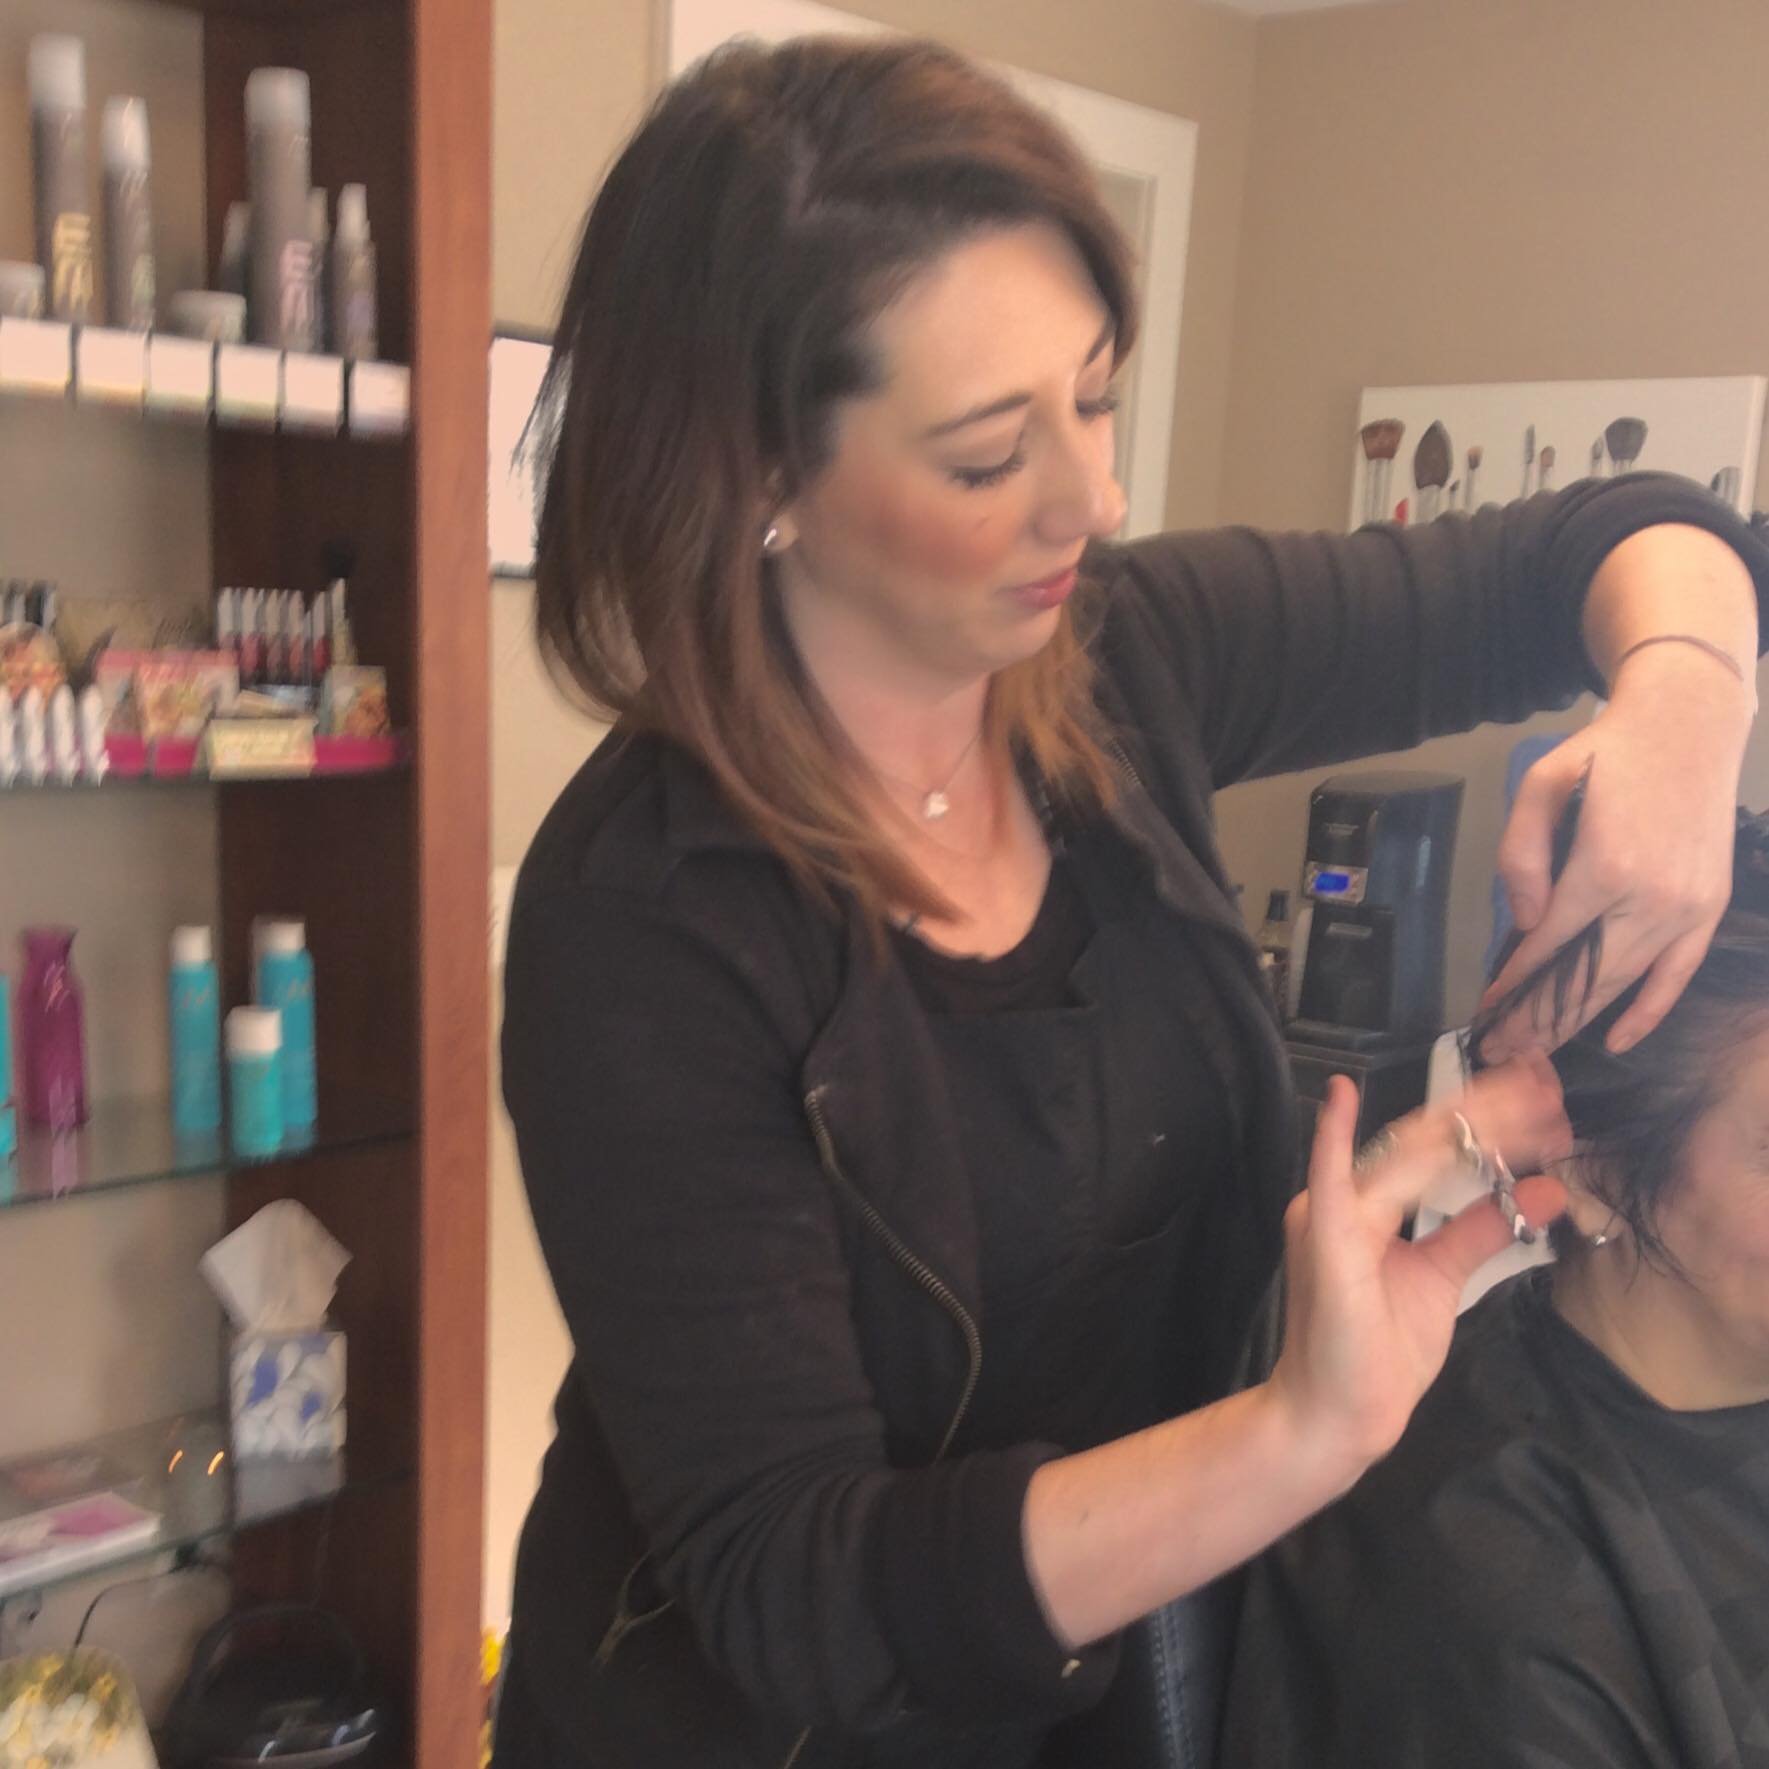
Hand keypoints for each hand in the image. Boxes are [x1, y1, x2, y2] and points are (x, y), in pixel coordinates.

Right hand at [1267, 1057, 1571, 1481]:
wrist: (1336, 1416)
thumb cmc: (1377, 1353)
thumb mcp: (1442, 1278)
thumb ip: (1480, 1230)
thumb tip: (1543, 1192)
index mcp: (1371, 1201)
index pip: (1435, 1146)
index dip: (1489, 1119)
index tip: (1545, 1102)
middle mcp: (1348, 1195)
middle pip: (1425, 1138)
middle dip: (1491, 1112)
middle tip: (1550, 1091)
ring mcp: (1332, 1213)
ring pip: (1405, 1152)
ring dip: (1468, 1125)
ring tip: (1529, 1103)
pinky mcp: (1323, 1239)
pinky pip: (1328, 1183)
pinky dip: (1331, 1138)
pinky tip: (1341, 1097)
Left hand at [1483, 646, 1749, 1057]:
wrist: (1690, 726)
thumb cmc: (1607, 753)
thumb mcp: (1543, 783)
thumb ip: (1522, 853)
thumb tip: (1525, 922)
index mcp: (1604, 868)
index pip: (1547, 945)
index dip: (1514, 984)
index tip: (1485, 1014)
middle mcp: (1651, 899)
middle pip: (1584, 978)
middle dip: (1538, 1020)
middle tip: (1500, 1053)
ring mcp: (1686, 910)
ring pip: (1623, 983)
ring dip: (1578, 1023)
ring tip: (1536, 1054)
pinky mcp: (1708, 910)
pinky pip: (1677, 975)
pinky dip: (1648, 1011)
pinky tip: (1616, 1041)